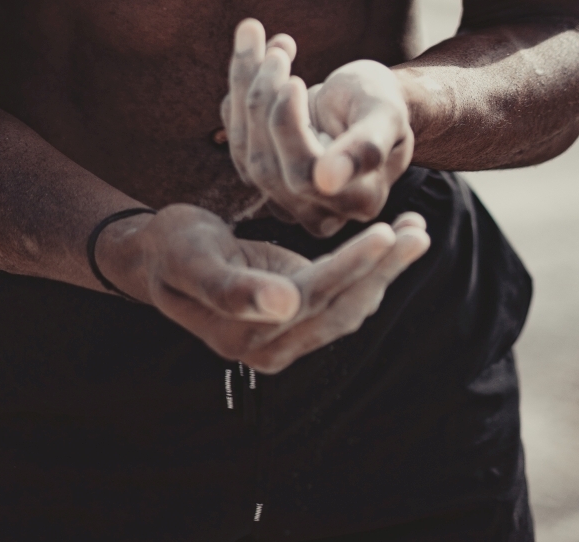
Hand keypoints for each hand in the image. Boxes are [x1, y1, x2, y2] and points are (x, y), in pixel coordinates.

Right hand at [96, 201, 428, 372]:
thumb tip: (282, 306)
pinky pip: (343, 300)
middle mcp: (271, 348)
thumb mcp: (191, 259)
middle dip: (384, 269)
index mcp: (246, 334)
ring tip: (416, 229)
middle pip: (342, 307)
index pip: (314, 297)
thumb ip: (231, 288)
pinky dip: (370, 271)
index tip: (388, 233)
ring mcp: (286, 339)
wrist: (158, 258)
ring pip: (350, 307)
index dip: (353, 266)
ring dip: (385, 271)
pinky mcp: (297, 320)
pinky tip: (391, 242)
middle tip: (419, 229)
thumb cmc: (173, 250)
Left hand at [221, 19, 414, 236]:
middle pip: (267, 162)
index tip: (294, 81)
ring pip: (244, 146)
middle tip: (279, 47)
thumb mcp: (384, 115)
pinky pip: (235, 131)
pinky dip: (237, 85)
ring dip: (244, 83)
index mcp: (358, 199)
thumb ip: (366, 147)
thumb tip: (327, 180)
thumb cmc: (383, 102)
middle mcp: (318, 209)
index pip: (304, 174)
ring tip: (255, 32)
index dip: (289, 130)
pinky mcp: (262, 170)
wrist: (370, 99)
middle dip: (264, 97)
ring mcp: (284, 194)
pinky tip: (253, 48)